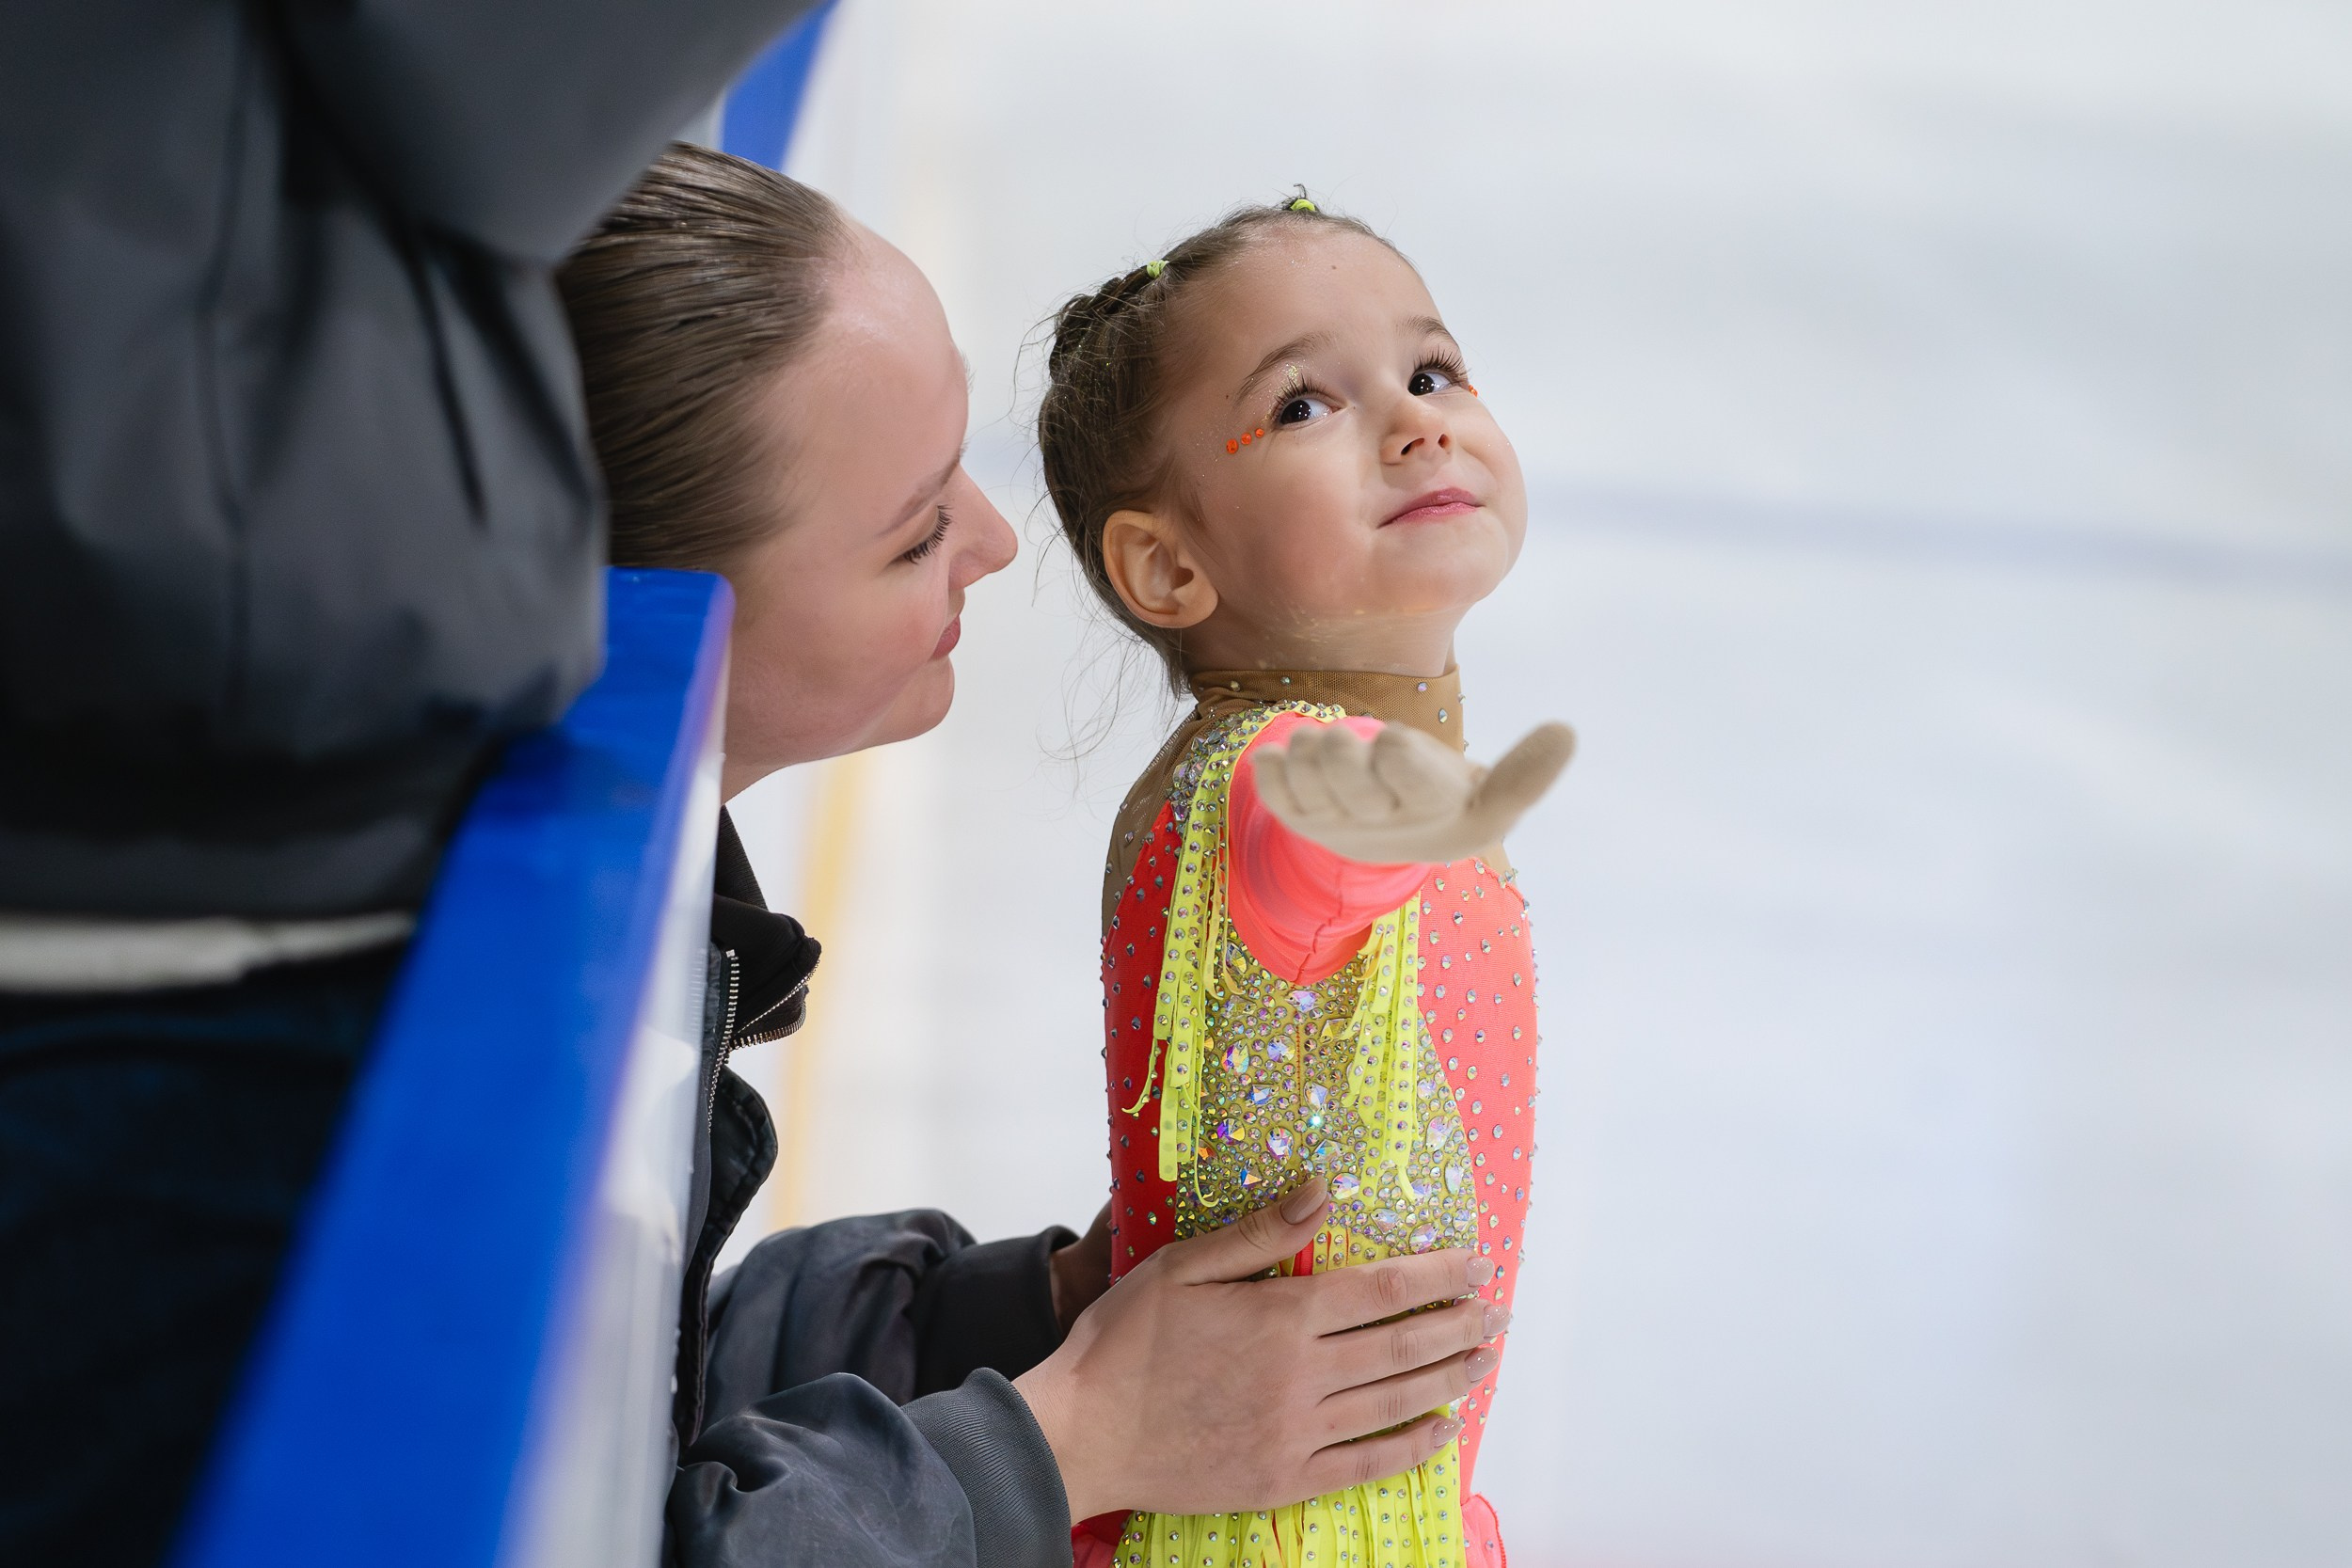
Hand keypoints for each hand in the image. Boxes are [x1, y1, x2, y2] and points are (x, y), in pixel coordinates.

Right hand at [1012, 1178, 1508, 1520]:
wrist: (1081, 1435)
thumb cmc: (1124, 1342)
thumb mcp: (1183, 1266)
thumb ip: (1261, 1232)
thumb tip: (1325, 1190)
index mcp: (1280, 1316)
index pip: (1383, 1288)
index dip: (1438, 1275)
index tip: (1477, 1264)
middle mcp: (1301, 1376)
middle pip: (1402, 1344)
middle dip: (1458, 1324)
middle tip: (1497, 1311)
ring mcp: (1298, 1433)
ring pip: (1395, 1402)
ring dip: (1449, 1378)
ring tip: (1484, 1359)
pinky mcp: (1285, 1479)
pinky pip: (1367, 1464)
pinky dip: (1412, 1446)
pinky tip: (1440, 1429)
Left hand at [1250, 719, 1575, 864]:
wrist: (1399, 838)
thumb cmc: (1452, 803)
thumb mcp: (1495, 797)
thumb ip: (1528, 771)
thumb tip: (1566, 731)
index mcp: (1435, 814)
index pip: (1416, 787)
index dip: (1400, 761)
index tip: (1393, 740)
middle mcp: (1383, 823)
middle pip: (1352, 787)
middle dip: (1341, 756)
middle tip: (1342, 738)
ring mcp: (1337, 823)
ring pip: (1309, 787)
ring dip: (1306, 756)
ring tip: (1317, 741)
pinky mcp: (1303, 820)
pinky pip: (1277, 800)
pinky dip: (1271, 777)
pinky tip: (1273, 756)